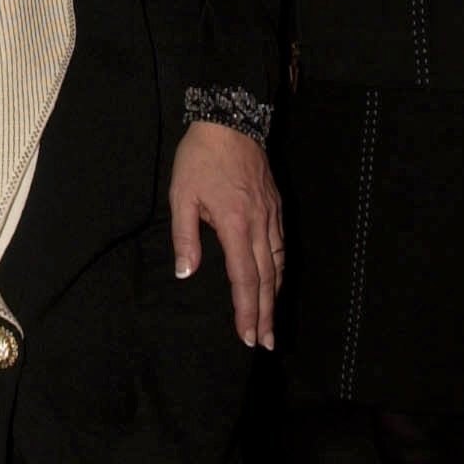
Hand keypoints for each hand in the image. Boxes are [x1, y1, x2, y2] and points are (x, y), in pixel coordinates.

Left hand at [171, 121, 280, 347]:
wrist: (230, 120)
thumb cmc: (201, 157)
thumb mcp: (182, 194)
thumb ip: (185, 236)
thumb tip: (187, 273)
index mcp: (236, 224)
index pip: (245, 278)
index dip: (246, 310)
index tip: (246, 335)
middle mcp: (260, 224)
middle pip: (266, 279)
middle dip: (265, 314)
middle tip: (264, 342)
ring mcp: (272, 215)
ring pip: (278, 264)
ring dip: (275, 296)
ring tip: (271, 320)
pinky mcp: (276, 206)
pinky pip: (281, 246)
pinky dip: (279, 269)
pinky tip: (275, 280)